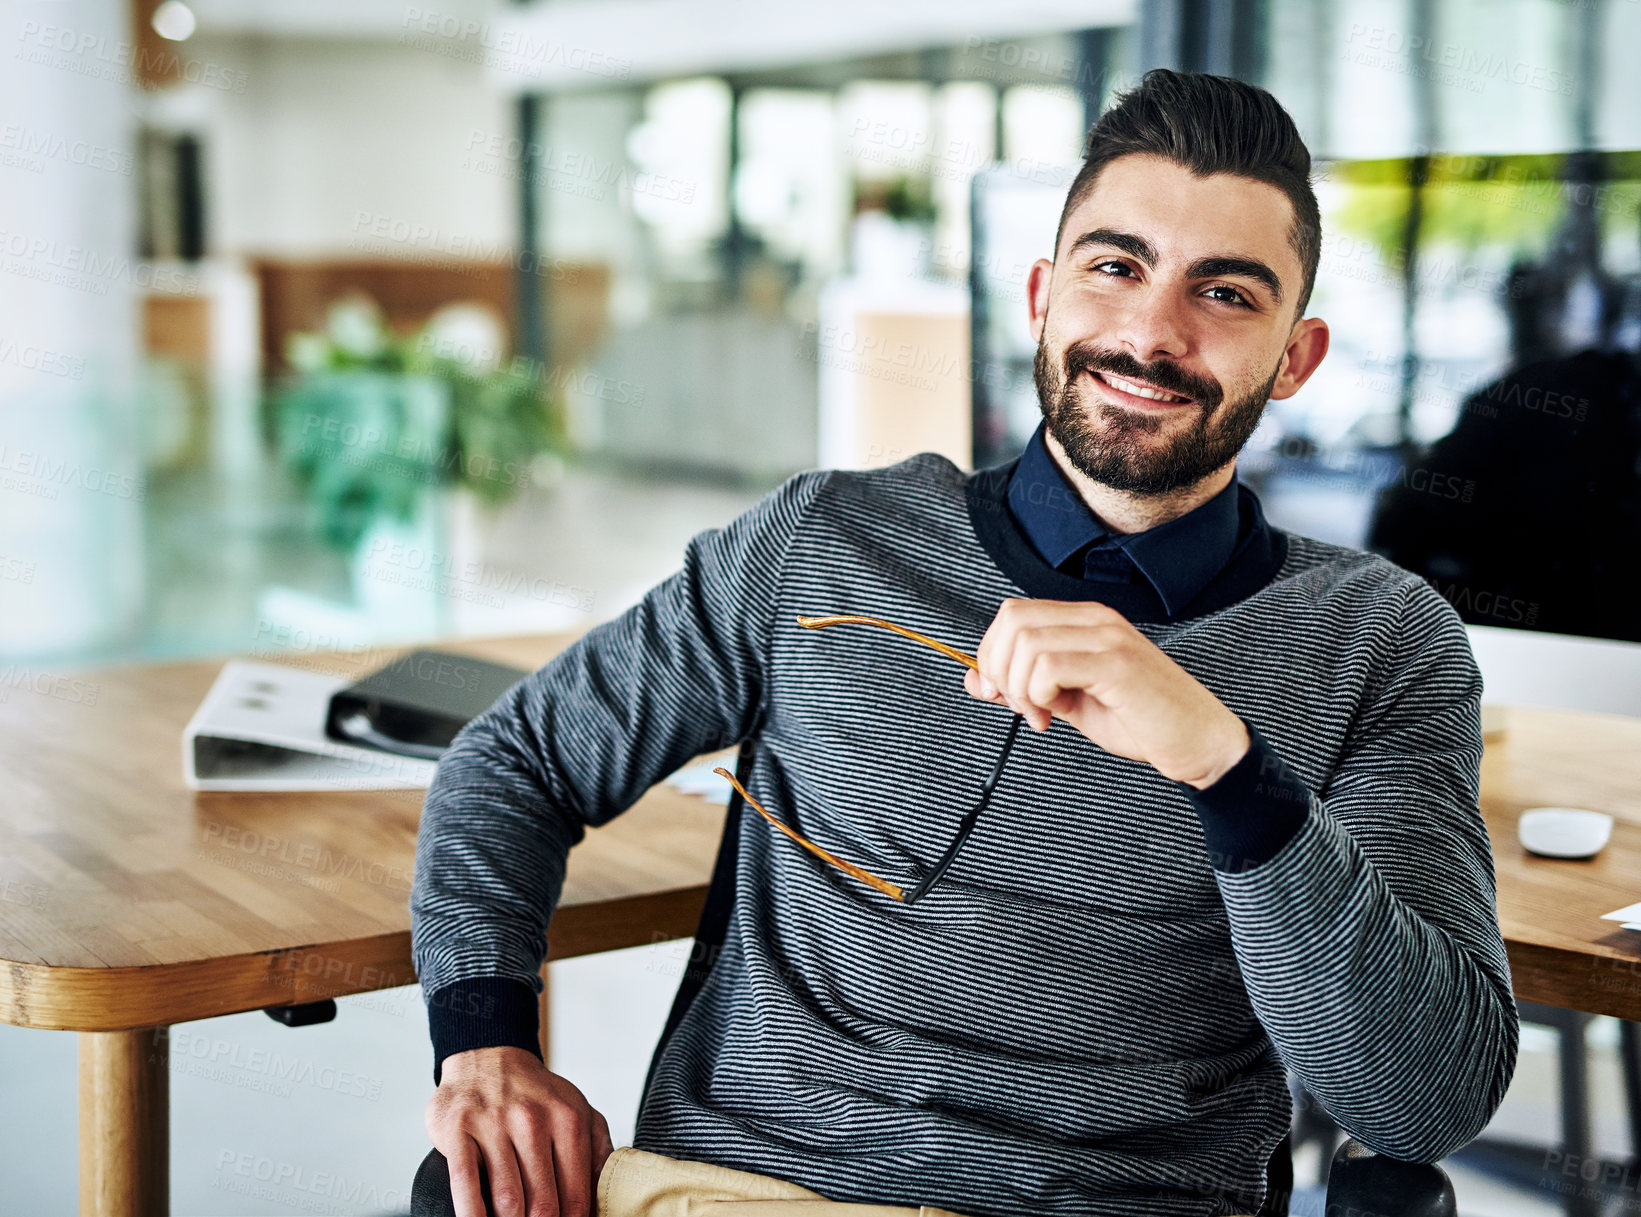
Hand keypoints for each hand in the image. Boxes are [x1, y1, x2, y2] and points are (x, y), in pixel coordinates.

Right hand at [426, 1045, 614, 1216]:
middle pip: (543, 1203)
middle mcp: (532, 1119)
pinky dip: (472, 1213)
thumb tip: (606, 1196)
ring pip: (507, 1198)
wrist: (488, 1056)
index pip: (577, 1194)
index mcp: (568, 1120)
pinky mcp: (458, 1128)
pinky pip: (465, 1182)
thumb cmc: (534, 1094)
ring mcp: (493, 1123)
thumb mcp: (577, 1109)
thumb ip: (597, 1149)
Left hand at [962, 598, 1250, 788]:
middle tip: (1022, 707)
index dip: (992, 654)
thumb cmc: (1139, 720)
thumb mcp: (1068, 701)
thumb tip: (976, 679)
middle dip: (1000, 670)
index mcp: (1085, 621)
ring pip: (1026, 643)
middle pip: (1012, 620)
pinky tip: (1057, 714)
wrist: (1197, 742)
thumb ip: (1025, 685)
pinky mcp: (1117, 663)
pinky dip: (1039, 695)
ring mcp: (1108, 637)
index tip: (1003, 694)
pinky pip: (1049, 666)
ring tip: (1043, 715)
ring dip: (1020, 688)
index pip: (1013, 613)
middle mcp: (1096, 619)